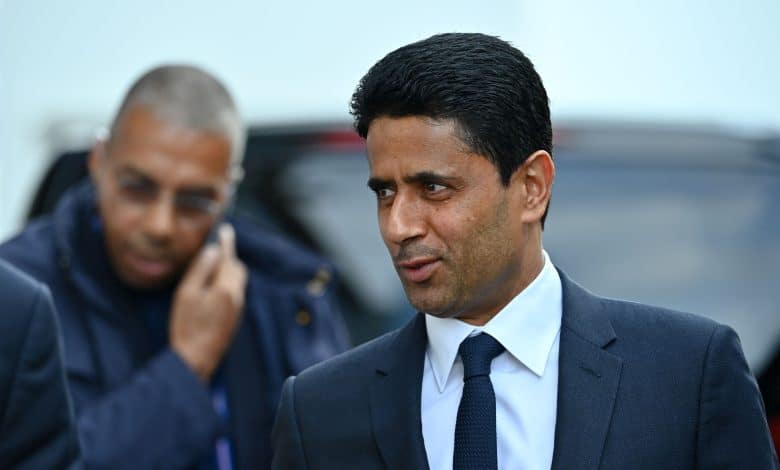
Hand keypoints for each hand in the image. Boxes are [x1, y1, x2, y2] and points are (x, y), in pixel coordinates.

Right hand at [169, 224, 247, 381]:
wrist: (196, 360)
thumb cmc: (187, 326)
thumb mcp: (187, 294)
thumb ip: (201, 270)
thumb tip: (213, 251)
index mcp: (226, 289)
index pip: (229, 258)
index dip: (226, 243)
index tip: (225, 230)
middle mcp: (237, 297)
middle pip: (237, 269)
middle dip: (228, 257)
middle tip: (215, 249)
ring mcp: (237, 310)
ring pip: (237, 282)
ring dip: (227, 271)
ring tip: (211, 267)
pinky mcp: (234, 319)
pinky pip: (234, 293)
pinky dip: (226, 284)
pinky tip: (212, 288)